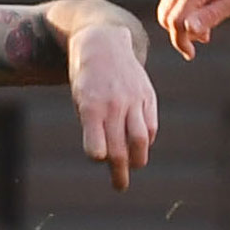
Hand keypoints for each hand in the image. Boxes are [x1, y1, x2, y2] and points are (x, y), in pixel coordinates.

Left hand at [68, 26, 158, 189]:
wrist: (103, 42)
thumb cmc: (86, 78)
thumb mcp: (80, 99)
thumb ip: (92, 126)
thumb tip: (108, 158)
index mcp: (91, 107)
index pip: (97, 144)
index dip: (97, 155)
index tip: (98, 159)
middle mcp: (113, 104)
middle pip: (119, 147)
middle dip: (120, 171)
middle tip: (119, 186)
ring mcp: (133, 100)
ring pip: (140, 139)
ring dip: (138, 159)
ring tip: (133, 168)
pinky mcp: (146, 96)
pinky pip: (150, 125)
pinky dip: (146, 140)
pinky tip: (140, 147)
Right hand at [158, 0, 229, 56]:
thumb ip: (211, 16)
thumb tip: (188, 31)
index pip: (175, 21)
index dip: (181, 41)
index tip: (191, 54)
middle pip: (165, 16)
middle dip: (179, 33)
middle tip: (204, 38)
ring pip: (167, 7)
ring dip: (181, 22)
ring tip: (207, 25)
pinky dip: (183, 10)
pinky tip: (204, 11)